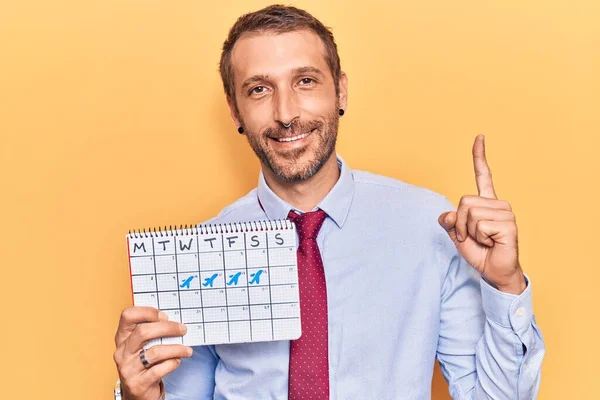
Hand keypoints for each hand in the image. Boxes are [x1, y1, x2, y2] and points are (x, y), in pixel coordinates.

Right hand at [113, 306, 191, 399]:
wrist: (136, 394)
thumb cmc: (143, 364)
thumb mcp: (141, 347)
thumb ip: (151, 333)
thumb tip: (175, 322)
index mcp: (122, 338)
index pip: (128, 315)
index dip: (147, 312)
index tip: (164, 316)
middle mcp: (122, 352)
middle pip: (143, 331)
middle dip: (167, 328)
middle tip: (182, 329)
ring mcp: (128, 368)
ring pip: (155, 352)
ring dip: (176, 348)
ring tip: (186, 350)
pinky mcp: (138, 383)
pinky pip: (160, 369)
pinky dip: (173, 363)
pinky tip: (177, 361)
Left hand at [438, 135, 525, 294]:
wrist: (494, 271)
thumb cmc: (479, 252)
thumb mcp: (456, 236)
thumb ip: (449, 222)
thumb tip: (446, 215)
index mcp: (486, 203)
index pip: (483, 176)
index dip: (479, 157)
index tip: (479, 137)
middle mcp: (498, 204)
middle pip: (464, 201)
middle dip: (459, 223)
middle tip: (471, 237)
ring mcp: (506, 213)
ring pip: (470, 213)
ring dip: (468, 231)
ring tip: (482, 240)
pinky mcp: (509, 225)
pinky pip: (479, 225)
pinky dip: (478, 237)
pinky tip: (491, 243)